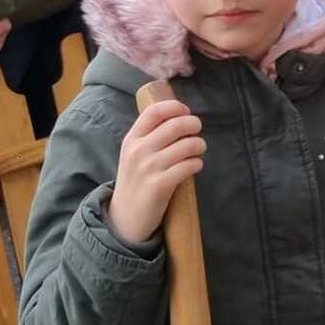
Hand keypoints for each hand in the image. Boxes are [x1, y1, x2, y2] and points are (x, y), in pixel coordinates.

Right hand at [106, 99, 205, 243]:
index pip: (154, 111)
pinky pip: (188, 166)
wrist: (125, 218)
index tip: (185, 112)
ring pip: (186, 145)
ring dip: (199, 145)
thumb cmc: (135, 181)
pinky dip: (197, 163)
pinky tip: (195, 165)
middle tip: (197, 129)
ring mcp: (148, 168)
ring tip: (199, 148)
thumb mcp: (134, 154)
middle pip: (174, 125)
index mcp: (131, 139)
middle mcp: (138, 151)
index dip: (175, 107)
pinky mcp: (160, 185)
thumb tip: (178, 117)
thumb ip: (149, 136)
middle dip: (193, 124)